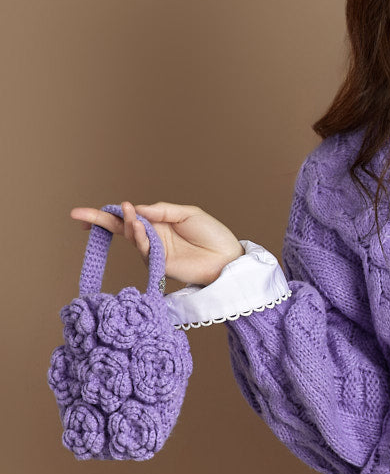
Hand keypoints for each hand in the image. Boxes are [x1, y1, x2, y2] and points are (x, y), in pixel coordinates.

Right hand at [68, 200, 244, 286]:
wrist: (228, 258)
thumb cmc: (213, 235)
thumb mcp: (188, 213)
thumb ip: (161, 210)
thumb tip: (136, 208)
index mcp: (158, 222)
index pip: (129, 216)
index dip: (110, 213)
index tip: (87, 211)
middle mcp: (153, 236)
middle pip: (121, 228)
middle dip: (99, 220)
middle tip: (78, 214)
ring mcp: (156, 251)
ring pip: (133, 237)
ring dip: (128, 224)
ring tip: (129, 213)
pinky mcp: (161, 265)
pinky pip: (145, 250)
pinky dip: (139, 237)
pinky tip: (138, 225)